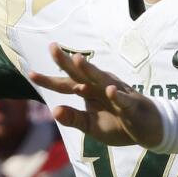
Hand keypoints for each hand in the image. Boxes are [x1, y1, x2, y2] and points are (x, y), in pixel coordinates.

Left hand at [29, 44, 161, 147]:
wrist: (147, 129)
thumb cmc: (118, 124)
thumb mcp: (91, 126)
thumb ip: (74, 119)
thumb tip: (54, 111)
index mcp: (89, 92)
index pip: (66, 85)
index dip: (49, 80)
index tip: (30, 73)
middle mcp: (100, 87)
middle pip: (81, 74)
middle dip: (67, 62)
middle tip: (52, 47)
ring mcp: (116, 94)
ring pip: (101, 80)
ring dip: (90, 70)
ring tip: (77, 60)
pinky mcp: (130, 105)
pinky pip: (123, 100)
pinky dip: (117, 95)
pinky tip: (110, 91)